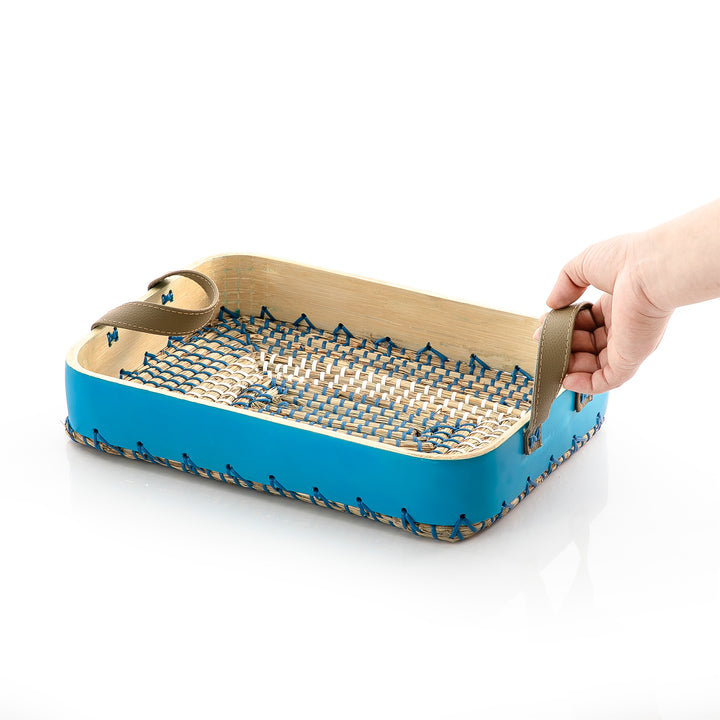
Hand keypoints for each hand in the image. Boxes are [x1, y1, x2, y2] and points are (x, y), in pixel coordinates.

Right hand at [537, 234, 672, 393]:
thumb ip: (565, 284)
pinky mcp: (630, 358)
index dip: (565, 325)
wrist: (650, 268)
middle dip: (563, 346)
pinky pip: (607, 380)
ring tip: (550, 360)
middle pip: (588, 344)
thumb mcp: (583, 265)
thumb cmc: (625, 259)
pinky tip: (565, 380)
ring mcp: (627, 343)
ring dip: (570, 366)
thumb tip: (551, 304)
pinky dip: (586, 384)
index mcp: (616, 304)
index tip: (545, 325)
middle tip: (543, 342)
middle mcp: (623, 325)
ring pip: (595, 365)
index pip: (587, 322)